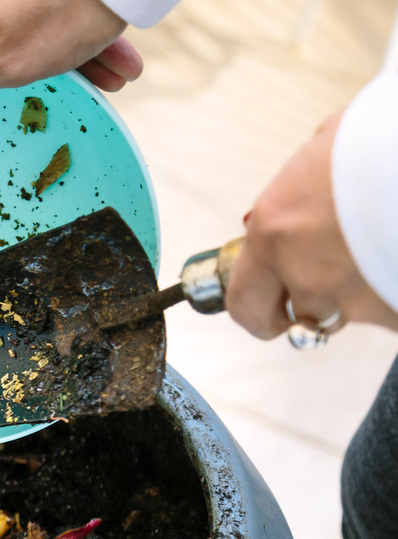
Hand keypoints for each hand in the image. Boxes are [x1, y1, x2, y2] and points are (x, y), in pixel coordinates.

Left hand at [226, 110, 397, 338]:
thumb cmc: (389, 135)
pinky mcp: (396, 311)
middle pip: (303, 315)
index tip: (272, 308)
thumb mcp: (332, 146)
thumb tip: (308, 190)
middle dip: (319, 301)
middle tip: (345, 270)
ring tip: (392, 241)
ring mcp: (357, 299)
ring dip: (371, 289)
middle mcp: (307, 272)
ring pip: (358, 311)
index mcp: (274, 230)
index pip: (244, 304)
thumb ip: (308, 186)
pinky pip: (394, 311)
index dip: (260, 311)